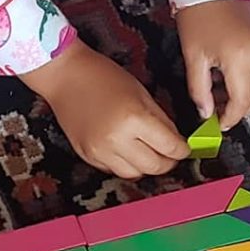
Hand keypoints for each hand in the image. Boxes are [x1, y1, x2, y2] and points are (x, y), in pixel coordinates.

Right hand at [22, 39, 188, 178]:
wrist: (65, 76)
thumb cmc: (103, 76)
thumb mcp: (141, 92)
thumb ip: (161, 119)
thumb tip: (176, 140)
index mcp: (134, 119)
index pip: (169, 147)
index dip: (182, 150)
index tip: (184, 148)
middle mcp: (116, 140)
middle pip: (154, 166)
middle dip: (167, 162)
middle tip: (171, 154)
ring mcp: (99, 151)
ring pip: (134, 174)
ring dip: (145, 166)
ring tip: (149, 153)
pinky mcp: (87, 155)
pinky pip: (113, 170)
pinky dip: (125, 164)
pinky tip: (127, 150)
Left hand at [176, 0, 249, 130]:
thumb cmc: (198, 15)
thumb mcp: (193, 57)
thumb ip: (199, 90)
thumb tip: (206, 113)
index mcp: (240, 57)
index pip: (242, 102)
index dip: (231, 118)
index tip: (219, 124)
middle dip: (239, 109)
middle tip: (219, 111)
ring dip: (246, 94)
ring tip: (221, 92)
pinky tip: (231, 75)